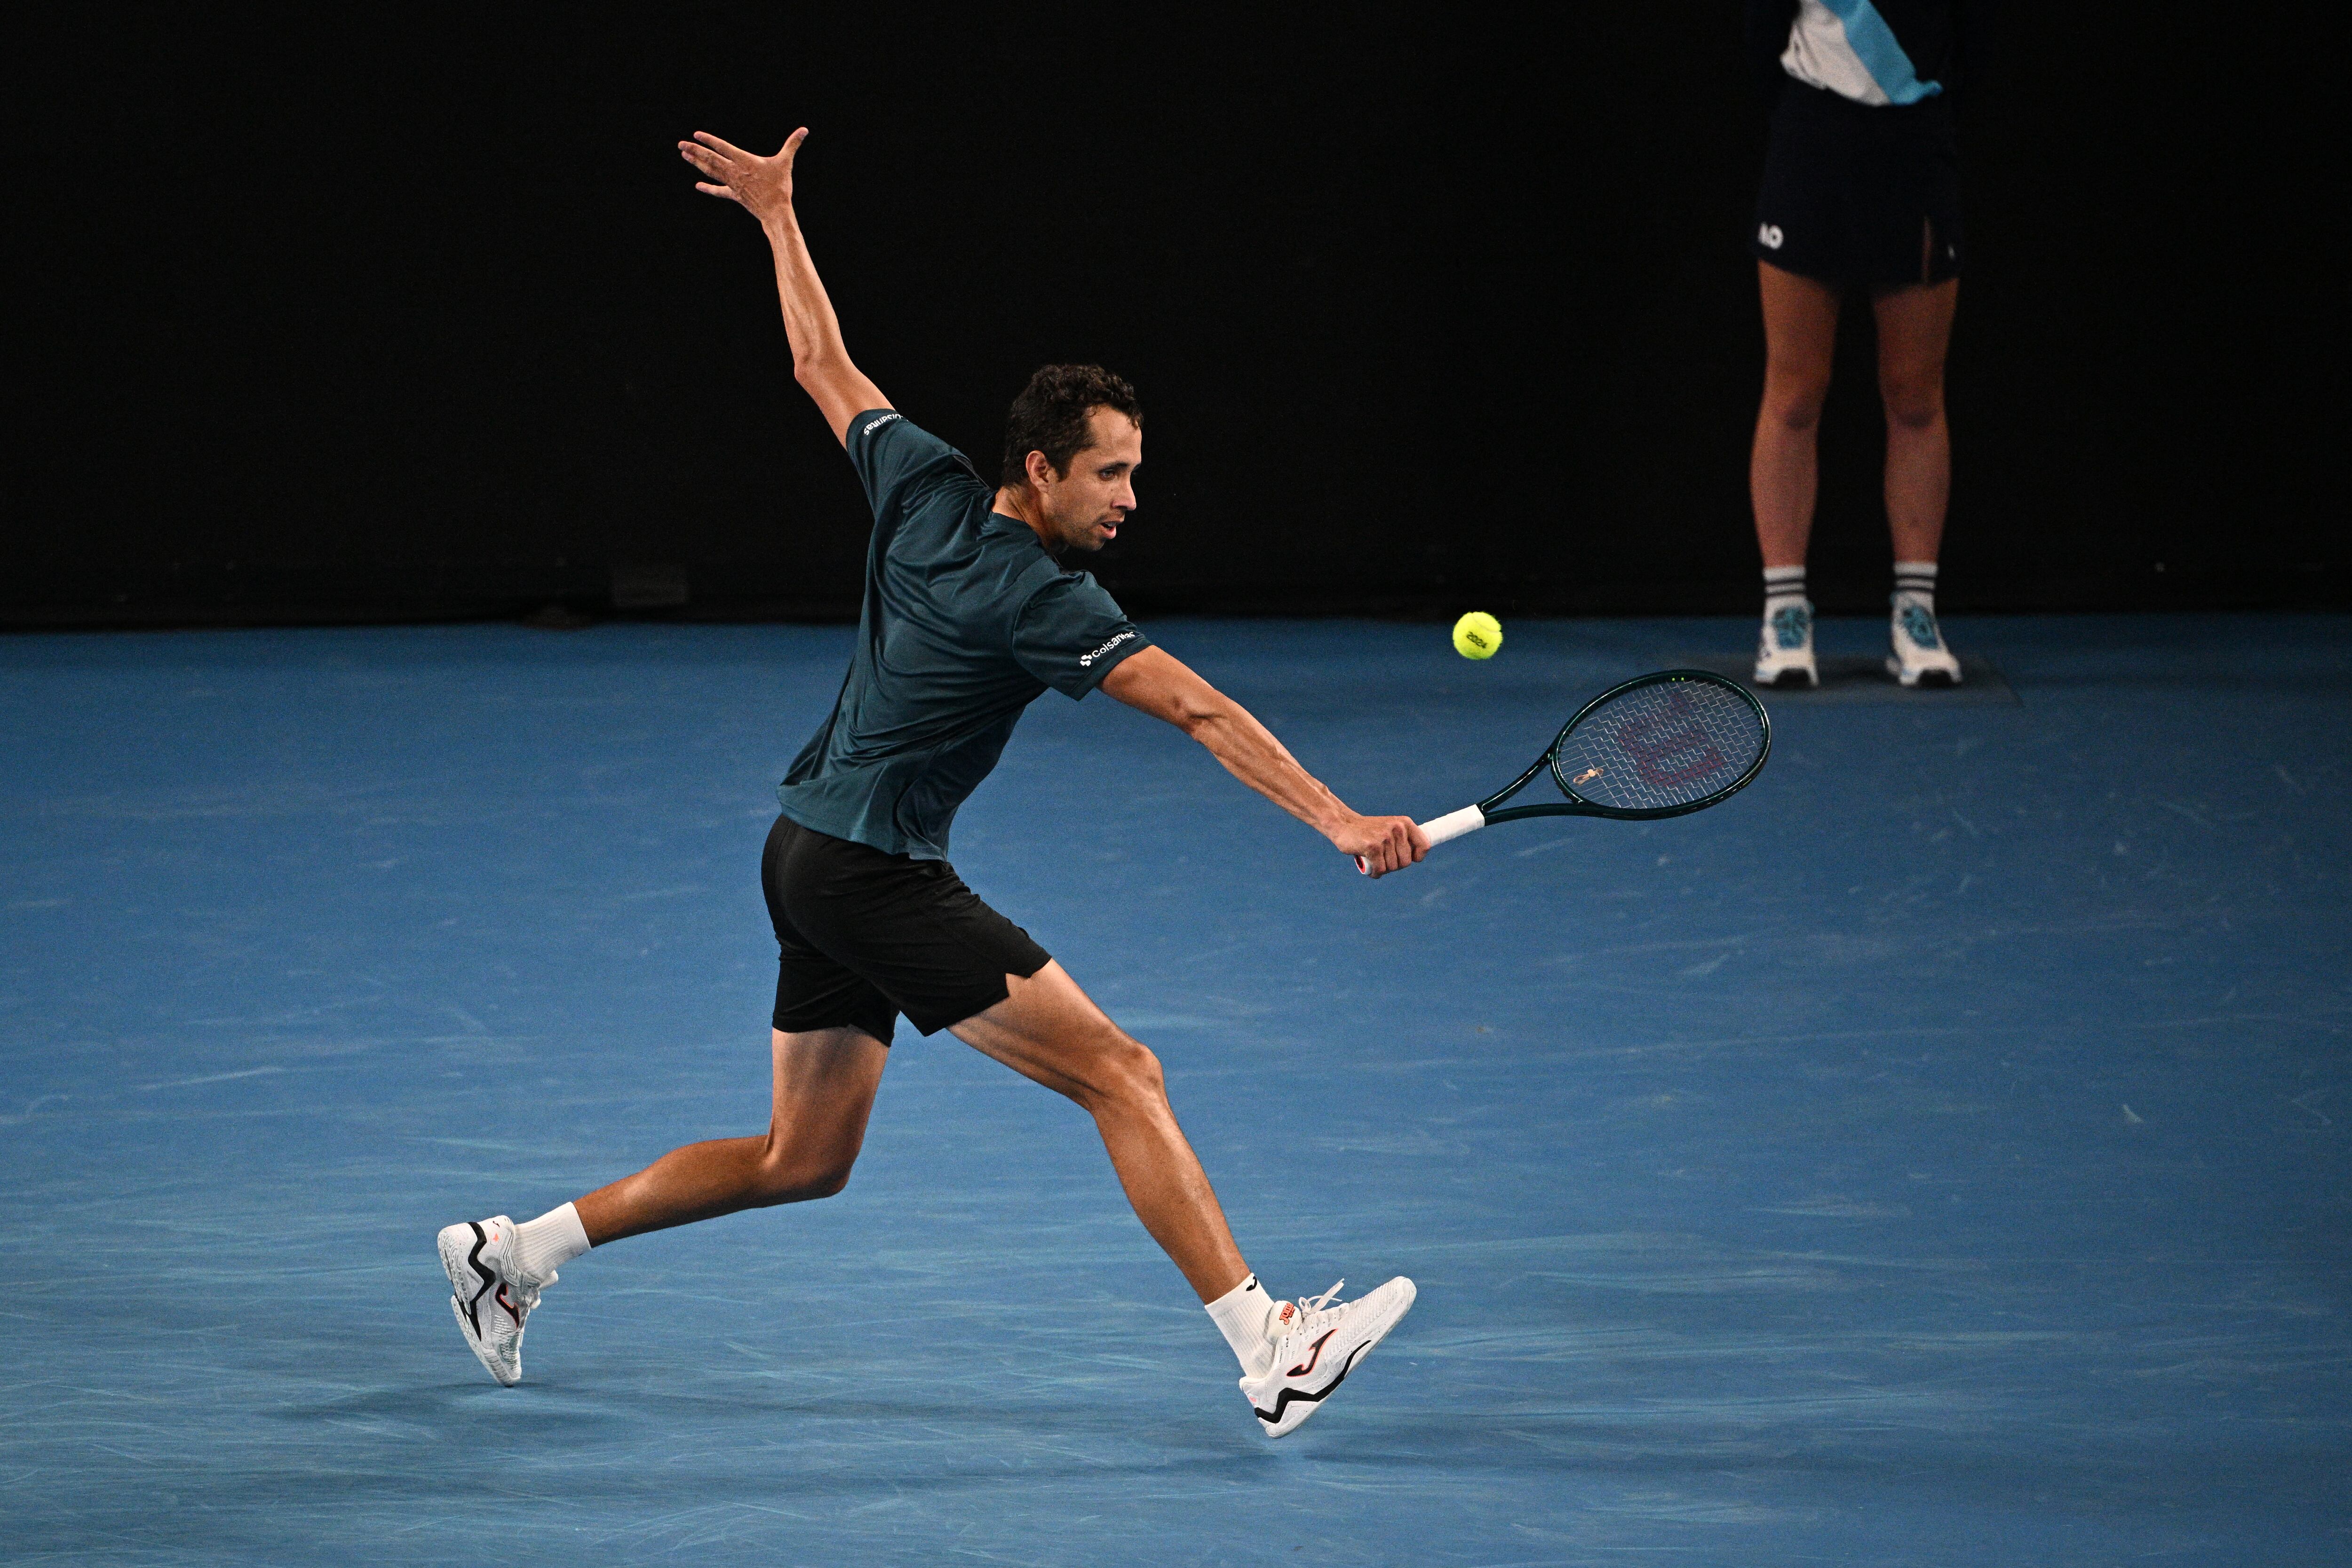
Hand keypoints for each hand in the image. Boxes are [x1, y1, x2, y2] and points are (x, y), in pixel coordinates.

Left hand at [678, 128, 805, 224]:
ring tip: (685, 156)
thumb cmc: (780, 186)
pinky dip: (709, 188)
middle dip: (695, 151)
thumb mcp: (786, 162)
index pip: (722, 148)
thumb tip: (805, 130)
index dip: (709, 141)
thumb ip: (792, 144)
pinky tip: (698, 186)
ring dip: (697, 164)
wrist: (776, 211)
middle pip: (711, 159)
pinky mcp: (735, 195)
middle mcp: (735, 172)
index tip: (696, 135)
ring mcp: (733, 184)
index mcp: (744, 161)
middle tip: (680, 145)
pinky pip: (719, 191)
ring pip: (711, 172)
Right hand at [1334, 813, 1426, 877]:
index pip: (1424, 846)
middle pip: (1406, 862)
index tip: (1408, 859)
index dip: (1417, 857)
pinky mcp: (1373, 847)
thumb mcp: (1390, 828)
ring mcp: (1385, 837)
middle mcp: (1397, 828)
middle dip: (1394, 866)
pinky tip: (1370, 867)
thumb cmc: (1368, 830)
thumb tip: (1417, 857)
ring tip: (1375, 861)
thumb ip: (1403, 839)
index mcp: (1405, 823)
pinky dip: (1375, 873)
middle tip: (1383, 860)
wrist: (1343, 824)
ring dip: (1383, 869)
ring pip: (1393, 867)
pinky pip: (1380, 869)